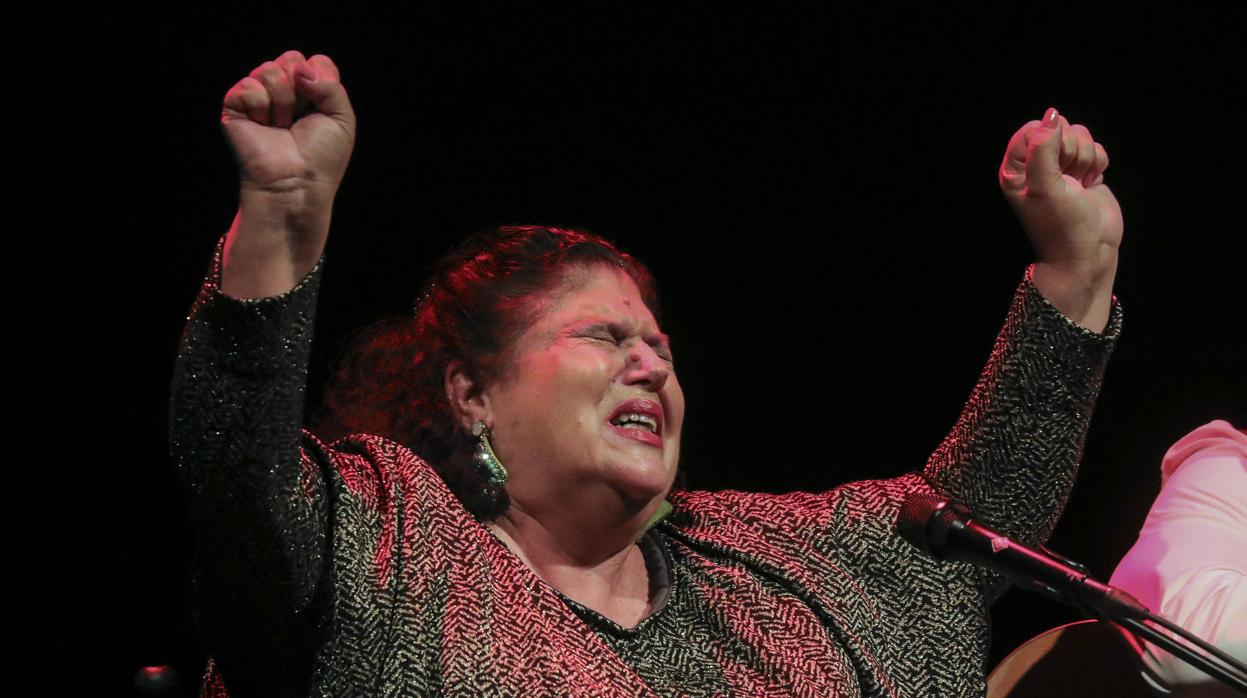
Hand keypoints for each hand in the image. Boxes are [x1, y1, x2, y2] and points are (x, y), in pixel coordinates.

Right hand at [219, 51, 354, 297]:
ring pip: (268, 69)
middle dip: (300, 89)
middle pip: (291, 58)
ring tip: (281, 127)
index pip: (315, 61)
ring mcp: (259, 97)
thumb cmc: (321, 158)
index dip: (321, 82)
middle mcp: (284, 91)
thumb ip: (330, 84)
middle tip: (299, 119)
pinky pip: (247, 85)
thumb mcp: (342, 118)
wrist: (296, 184)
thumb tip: (299, 68)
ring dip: (282, 102)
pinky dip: (259, 107)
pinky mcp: (235, 106)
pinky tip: (263, 126)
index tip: (321, 109)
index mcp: (310, 93)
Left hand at [999, 108, 1120, 330]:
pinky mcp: (1086, 172)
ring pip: (1080, 136)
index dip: (1050, 140)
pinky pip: (1097, 148)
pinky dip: (1099, 163)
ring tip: (1080, 184)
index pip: (1032, 129)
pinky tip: (1092, 183)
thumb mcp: (1045, 187)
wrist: (1089, 254)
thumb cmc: (1061, 225)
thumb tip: (1051, 115)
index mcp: (1016, 169)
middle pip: (1059, 129)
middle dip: (1071, 150)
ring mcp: (1063, 168)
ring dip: (1086, 158)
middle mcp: (1037, 166)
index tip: (1055, 166)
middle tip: (1069, 179)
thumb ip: (1044, 149)